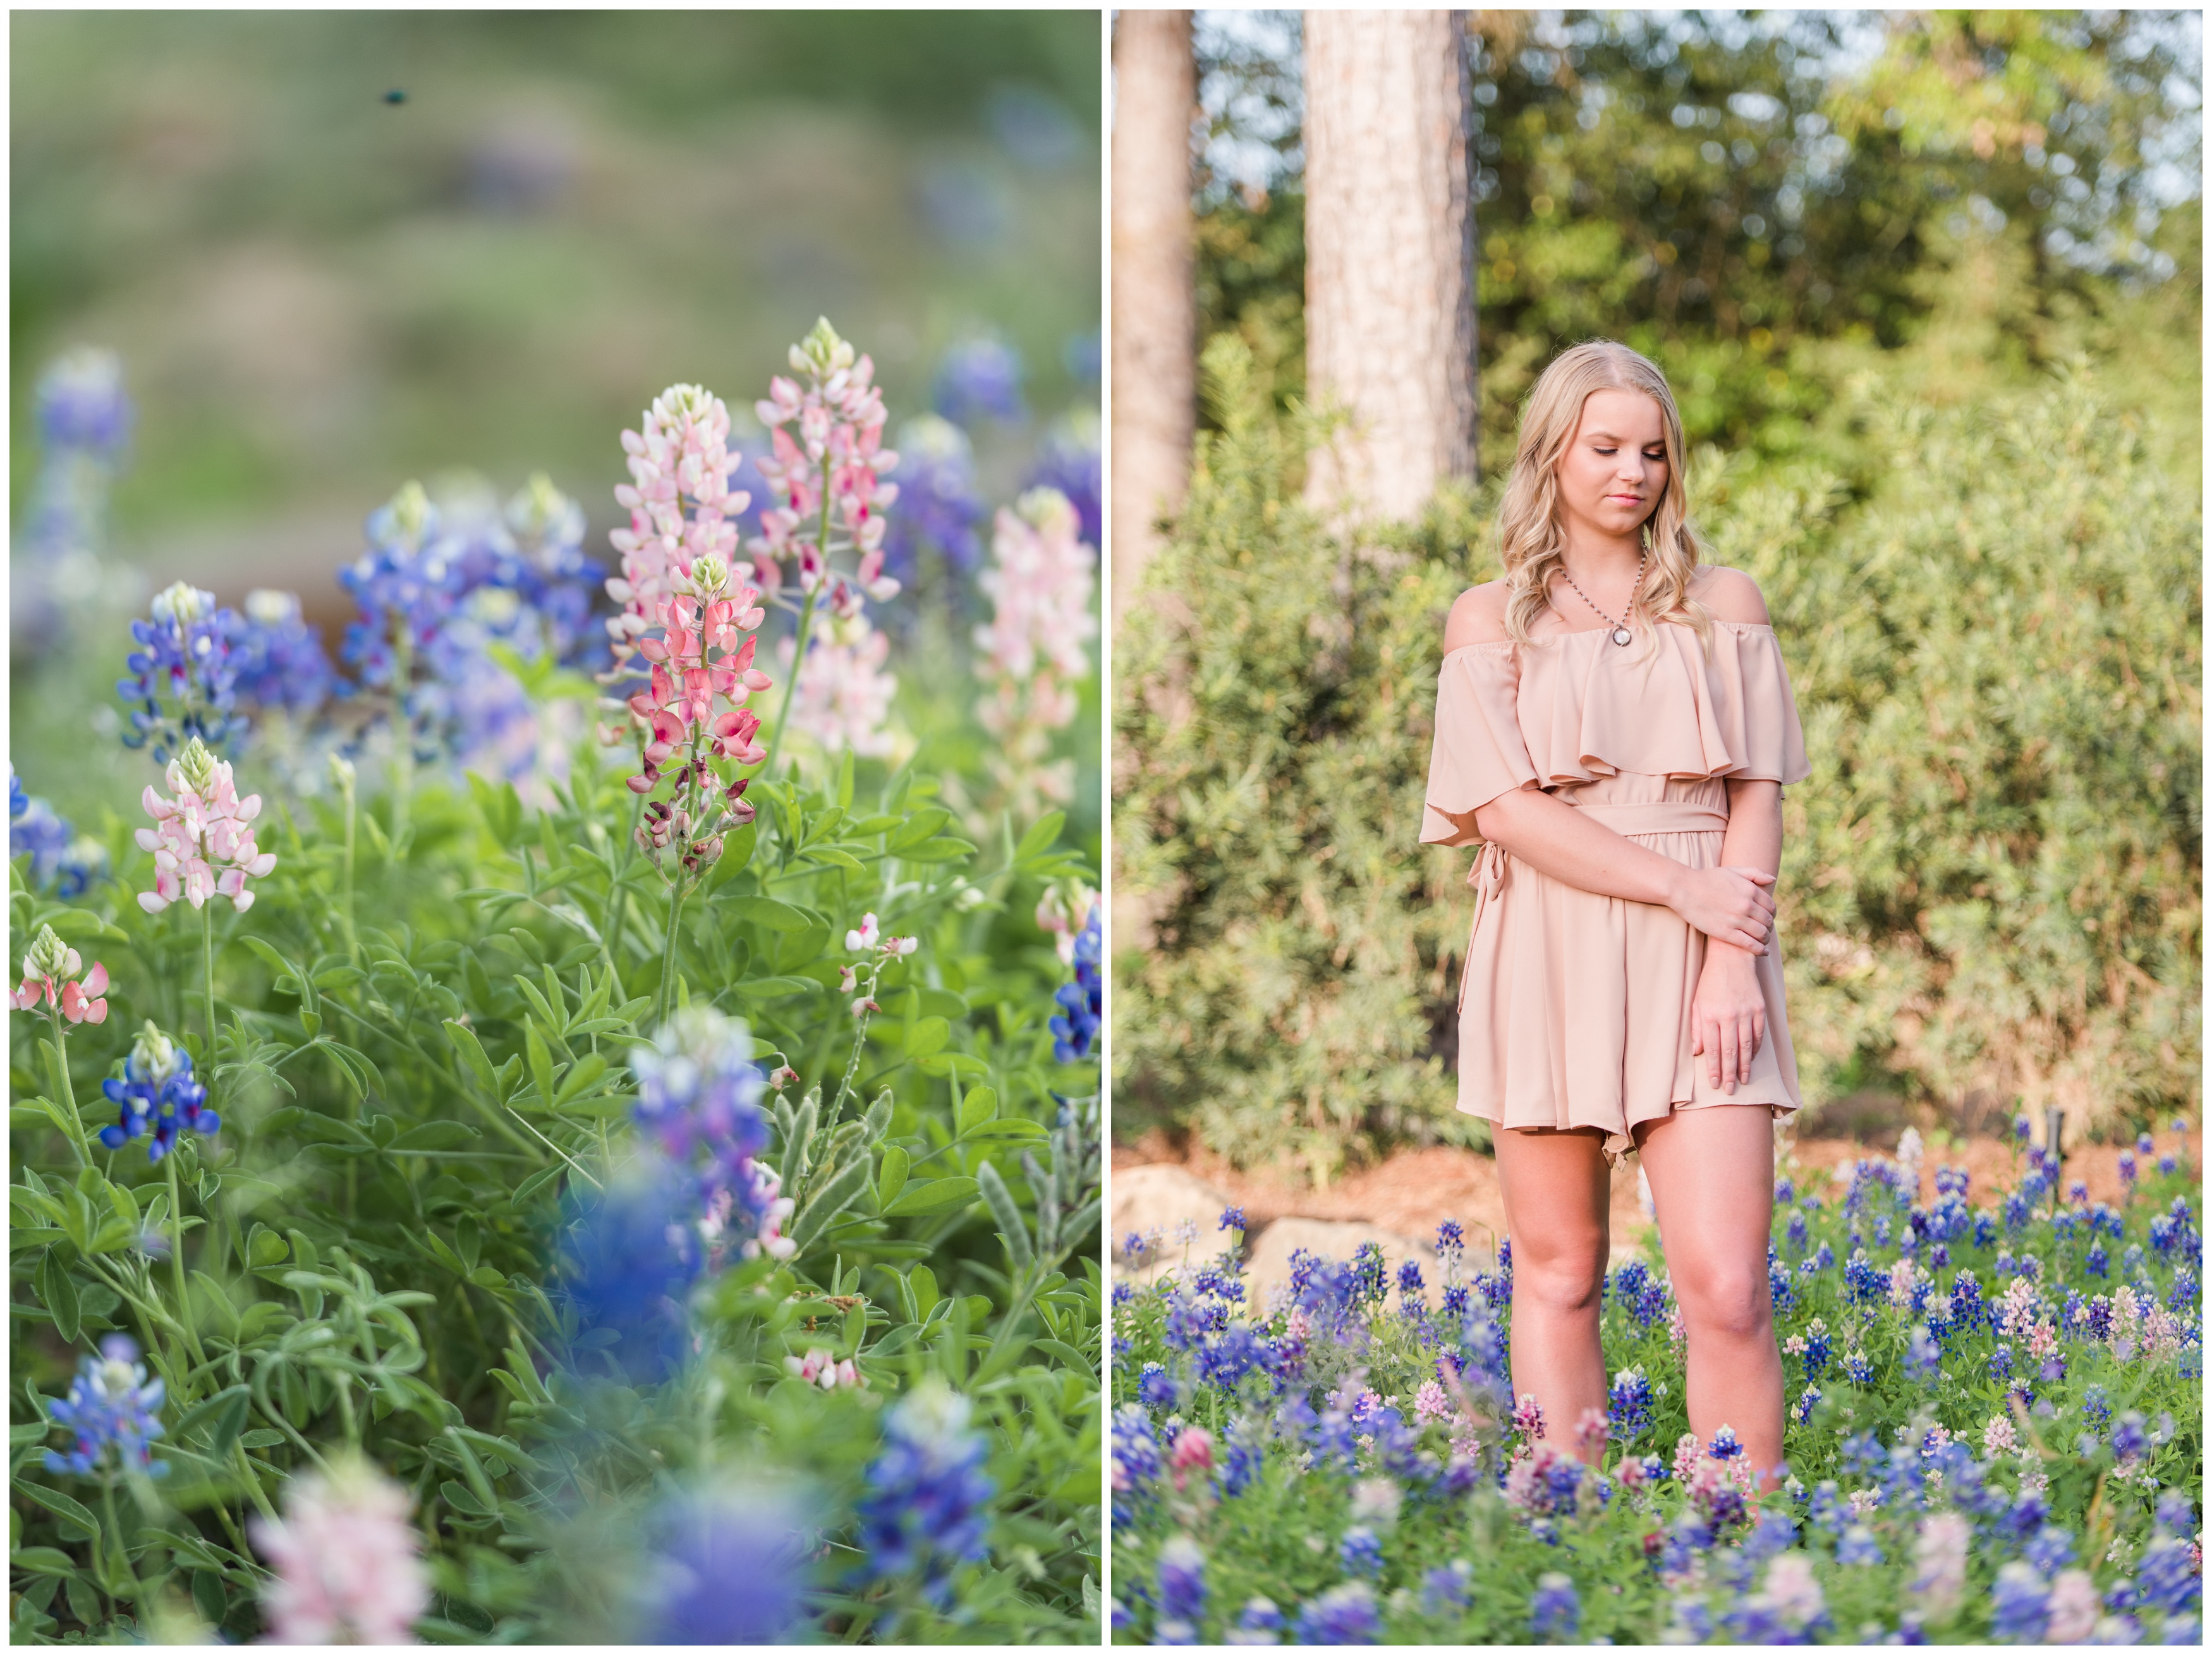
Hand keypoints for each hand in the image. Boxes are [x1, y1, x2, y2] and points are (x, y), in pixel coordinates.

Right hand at [1668, 864, 1775, 953]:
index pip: (1771, 906)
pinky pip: (1750, 944)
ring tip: (1763, 941)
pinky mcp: (1727, 933)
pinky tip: (1762, 952)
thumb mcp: (1732, 870)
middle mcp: (1747, 905)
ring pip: (1761, 934)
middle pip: (1767, 921)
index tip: (1767, 917)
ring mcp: (1737, 920)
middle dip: (1769, 927)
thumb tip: (1772, 879)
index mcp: (1750, 890)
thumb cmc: (1707, 879)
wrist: (1684, 889)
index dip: (1771, 913)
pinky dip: (1759, 949)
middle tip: (1765, 930)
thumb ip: (1755, 873)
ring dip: (1765, 939)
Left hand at [1691, 944, 1767, 1093]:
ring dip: (1745, 1066)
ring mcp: (1746, 1013)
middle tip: (1730, 1091)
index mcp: (1710, 1015)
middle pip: (1730, 1052)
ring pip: (1746, 1047)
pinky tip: (1752, 1059)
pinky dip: (1755, 1049)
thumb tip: (1697, 1052)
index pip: (1712, 1049)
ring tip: (1743, 1081)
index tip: (1715, 1083)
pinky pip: (1758, 1035)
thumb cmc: (1710, 982)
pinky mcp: (1759, 1009)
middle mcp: (1729, 1016)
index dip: (1714, 1069)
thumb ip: (1696, 1028)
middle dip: (1729, 1074)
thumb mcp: (1696, 1003)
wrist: (1732, 959)